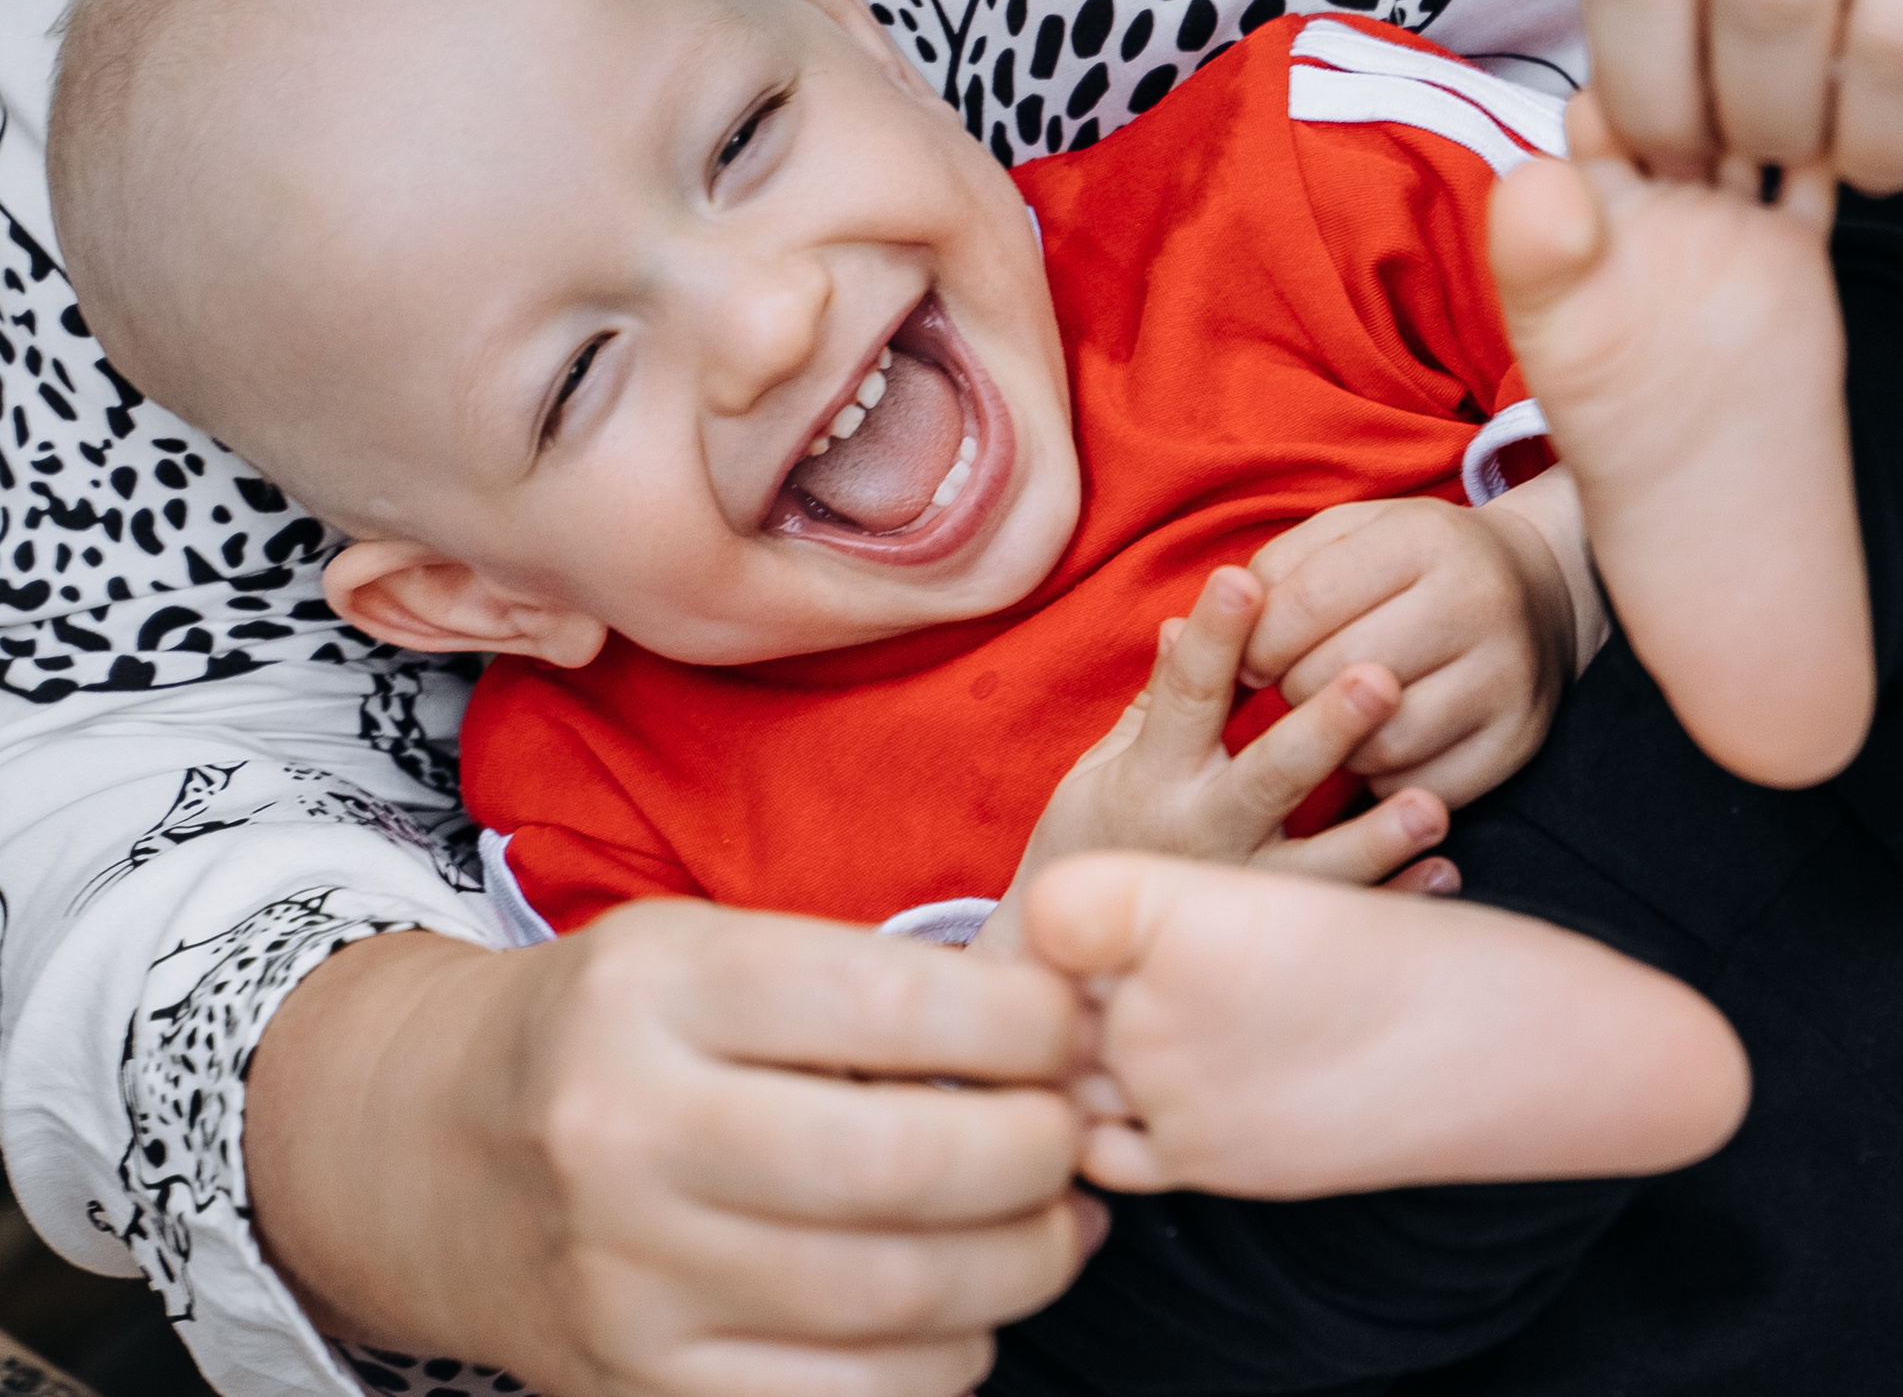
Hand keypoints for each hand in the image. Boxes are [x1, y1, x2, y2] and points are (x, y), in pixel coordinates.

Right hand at [246, 908, 1094, 1396]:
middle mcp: (630, 1128)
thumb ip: (861, 982)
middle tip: (1073, 1138)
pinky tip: (966, 1314)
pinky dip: (942, 1362)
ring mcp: (627, 1271)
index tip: (1066, 1033)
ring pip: (892, 1295)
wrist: (425, 1148)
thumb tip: (1051, 1037)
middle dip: (1038, 1154)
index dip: (1025, 1027)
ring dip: (1018, 1267)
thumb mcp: (705, 952)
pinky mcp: (635, 1379)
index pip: (895, 1003)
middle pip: (905, 1162)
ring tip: (1052, 1226)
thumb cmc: (615, 1033)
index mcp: (661, 987)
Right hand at [973, 566, 1456, 955]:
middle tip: (1379, 680)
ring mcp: (1239, 888)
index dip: (1214, 639)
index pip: (1187, 693)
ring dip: (1375, 834)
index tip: (1242, 581)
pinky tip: (1443, 872)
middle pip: (1268, 774)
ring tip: (1430, 806)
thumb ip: (1160, 698)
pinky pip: (1340, 915)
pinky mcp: (1270, 936)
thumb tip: (1184, 622)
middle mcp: (1201, 830)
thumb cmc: (1099, 833)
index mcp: (1155, 773)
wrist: (1067, 956)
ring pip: (1314, 862)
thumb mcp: (1107, 762)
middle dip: (1324, 727)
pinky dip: (1393, 897)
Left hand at [1027, 853, 1750, 1199]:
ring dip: (1096, 1054)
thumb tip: (1076, 934)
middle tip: (1127, 976)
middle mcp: (1156, 1002)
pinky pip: (1103, 1145)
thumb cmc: (1416, 945)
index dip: (1075, 917)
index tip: (1104, 920)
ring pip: (1073, 1068)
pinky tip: (1165, 1094)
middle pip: (1052, 992)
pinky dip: (1114, 1124)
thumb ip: (1171, 909)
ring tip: (1162, 1029)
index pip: (1053, 910)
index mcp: (1179, 907)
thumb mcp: (1288, 886)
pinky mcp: (1199, 1162)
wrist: (1518, 1048)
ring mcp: (1172, 1092)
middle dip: (1079, 986)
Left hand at [1241, 483, 1598, 807]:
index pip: (1308, 602)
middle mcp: (1477, 602)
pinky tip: (1379, 744)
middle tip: (1294, 685)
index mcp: (1424, 537)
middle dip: (1295, 689)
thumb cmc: (1412, 563)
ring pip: (1381, 742)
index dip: (1258, 641)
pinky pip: (1423, 786)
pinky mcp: (1520, 739)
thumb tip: (1219, 646)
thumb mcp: (1347, 536)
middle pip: (1341, 675)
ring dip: (1338, 743)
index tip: (1251, 657)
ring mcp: (1508, 676)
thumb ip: (1274, 573)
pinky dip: (1386, 777)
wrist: (1536, 589)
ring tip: (1335, 715)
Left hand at [1488, 99, 1870, 787]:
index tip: (1663, 89)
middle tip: (1741, 85)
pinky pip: (1815, 167)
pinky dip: (1833, 137)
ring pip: (1749, 113)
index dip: (1632, 78)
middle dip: (1710, 67)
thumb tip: (1530, 168)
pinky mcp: (1790, 248)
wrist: (1714, 512)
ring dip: (1775, 92)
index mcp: (1585, 210)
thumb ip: (1540, 255)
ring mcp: (1723, 219)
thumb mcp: (1563, 339)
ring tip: (1792, 104)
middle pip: (1681, 88)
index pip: (1605, 99)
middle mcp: (1651, 202)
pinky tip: (1838, 132)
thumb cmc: (1618, 443)